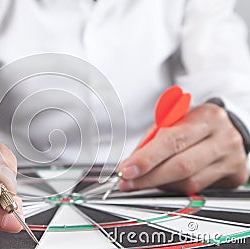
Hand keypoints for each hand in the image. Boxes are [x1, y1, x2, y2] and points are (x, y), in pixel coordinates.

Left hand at [118, 103, 248, 193]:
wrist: (228, 129)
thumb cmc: (194, 124)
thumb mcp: (173, 122)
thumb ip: (152, 141)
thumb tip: (131, 164)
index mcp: (205, 116)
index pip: (171, 140)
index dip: (146, 158)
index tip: (126, 169)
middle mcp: (223, 137)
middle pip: (181, 165)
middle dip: (149, 178)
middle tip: (128, 183)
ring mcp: (232, 158)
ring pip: (189, 182)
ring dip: (160, 185)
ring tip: (144, 182)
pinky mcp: (236, 176)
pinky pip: (198, 190)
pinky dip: (175, 189)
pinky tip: (164, 184)